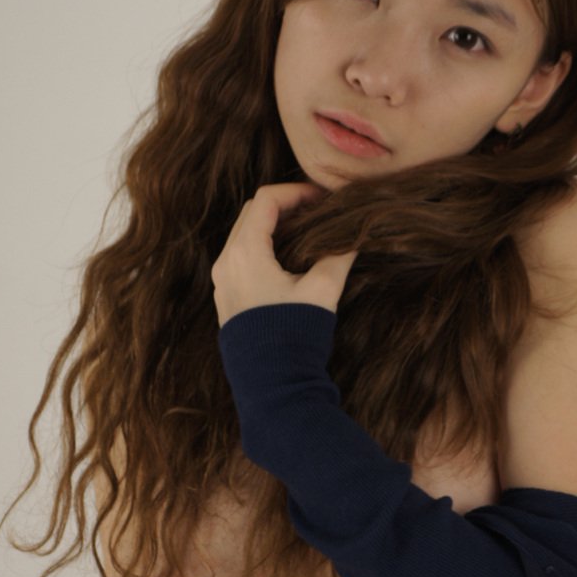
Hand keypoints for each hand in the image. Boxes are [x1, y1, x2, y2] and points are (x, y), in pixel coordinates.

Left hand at [211, 182, 358, 326]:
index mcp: (245, 253)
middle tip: (317, 211)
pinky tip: (290, 260)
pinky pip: (241, 257)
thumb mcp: (322, 291)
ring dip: (274, 227)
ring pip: (245, 235)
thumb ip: (338, 256)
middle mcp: (225, 262)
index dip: (297, 191)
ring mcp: (222, 281)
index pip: (266, 200)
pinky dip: (264, 247)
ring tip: (308, 234)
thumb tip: (354, 236)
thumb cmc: (294, 335)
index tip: (323, 198)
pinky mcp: (226, 297)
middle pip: (252, 213)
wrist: (272, 384)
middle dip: (286, 206)